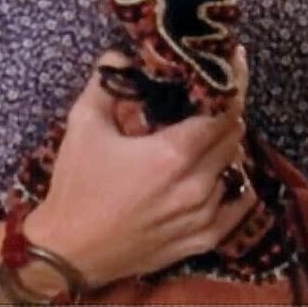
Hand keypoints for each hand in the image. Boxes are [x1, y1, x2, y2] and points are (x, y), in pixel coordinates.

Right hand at [22, 47, 256, 286]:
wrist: (70, 251)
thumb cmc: (76, 187)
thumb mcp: (83, 126)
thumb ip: (105, 85)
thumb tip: (119, 56)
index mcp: (172, 154)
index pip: (222, 112)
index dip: (232, 85)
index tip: (234, 63)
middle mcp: (196, 185)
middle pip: (233, 138)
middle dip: (226, 113)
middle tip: (212, 99)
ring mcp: (203, 216)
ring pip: (234, 170)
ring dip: (224, 149)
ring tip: (205, 138)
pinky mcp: (202, 239)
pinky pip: (237, 208)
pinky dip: (234, 187)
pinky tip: (224, 176)